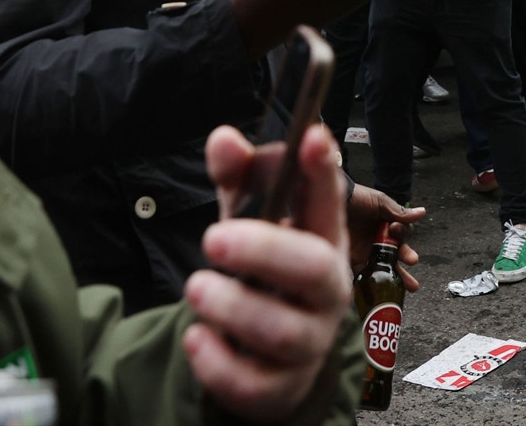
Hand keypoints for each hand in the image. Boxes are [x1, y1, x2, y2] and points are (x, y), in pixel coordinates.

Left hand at [185, 124, 349, 421]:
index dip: (323, 171)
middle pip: (316, 269)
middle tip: (212, 237)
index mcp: (323, 242)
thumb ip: (236, 181)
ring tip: (196, 288)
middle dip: (265, 249)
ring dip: (232, 306)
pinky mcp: (280, 388)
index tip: (312, 138)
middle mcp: (327, 292)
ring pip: (282, 330)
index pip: (329, 202)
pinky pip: (254, 383)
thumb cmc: (262, 277)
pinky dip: (218, 363)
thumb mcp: (246, 223)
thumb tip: (223, 138)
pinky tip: (196, 339)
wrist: (269, 363)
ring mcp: (308, 343)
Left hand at [346, 185, 425, 291]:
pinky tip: (371, 295)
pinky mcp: (349, 261)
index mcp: (386, 228)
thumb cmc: (356, 198)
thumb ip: (399, 212)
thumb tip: (422, 212)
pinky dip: (365, 285)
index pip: (400, 239)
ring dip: (391, 280)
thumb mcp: (379, 202)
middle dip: (404, 273)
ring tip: (403, 291)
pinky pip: (359, 276)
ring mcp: (363, 253)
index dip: (402, 240)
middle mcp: (376, 242)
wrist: (327, 198)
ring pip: (380, 271)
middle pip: (393, 260)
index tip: (397, 232)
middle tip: (413, 284)